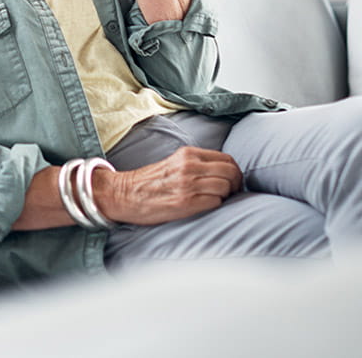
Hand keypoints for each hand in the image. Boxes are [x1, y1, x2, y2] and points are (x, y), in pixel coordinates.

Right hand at [95, 146, 242, 225]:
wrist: (125, 194)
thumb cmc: (150, 183)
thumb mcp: (174, 163)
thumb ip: (196, 164)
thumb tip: (222, 173)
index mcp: (188, 154)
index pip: (227, 158)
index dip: (235, 171)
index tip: (232, 182)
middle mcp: (189, 166)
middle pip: (231, 171)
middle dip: (236, 184)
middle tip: (231, 193)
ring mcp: (188, 184)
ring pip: (226, 186)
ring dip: (227, 196)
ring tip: (219, 201)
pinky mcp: (186, 202)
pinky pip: (216, 202)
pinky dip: (217, 206)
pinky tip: (208, 207)